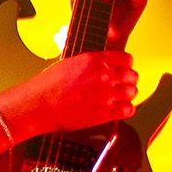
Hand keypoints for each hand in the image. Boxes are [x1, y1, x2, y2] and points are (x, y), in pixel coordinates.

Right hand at [8, 50, 137, 134]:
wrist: (39, 106)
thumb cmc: (48, 86)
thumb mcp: (70, 64)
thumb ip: (91, 64)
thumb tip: (102, 67)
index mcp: (94, 60)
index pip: (126, 59)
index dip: (125, 66)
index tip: (122, 71)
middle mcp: (103, 75)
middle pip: (132, 75)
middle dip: (128, 81)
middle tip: (121, 85)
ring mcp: (106, 94)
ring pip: (132, 92)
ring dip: (127, 95)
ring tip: (118, 98)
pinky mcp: (105, 113)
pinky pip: (129, 110)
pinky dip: (126, 110)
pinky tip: (118, 109)